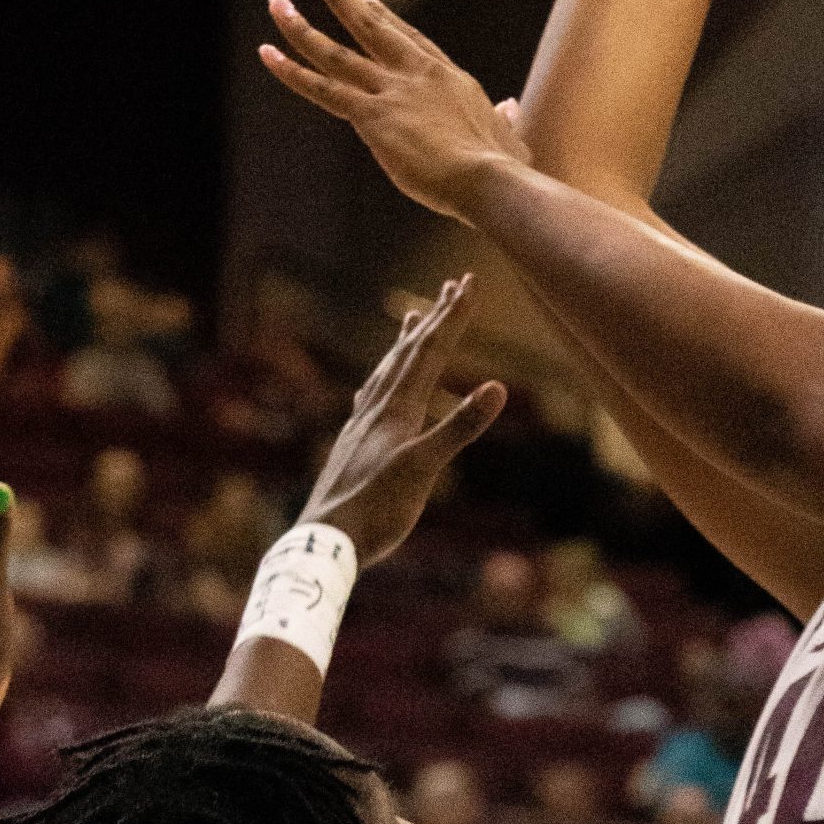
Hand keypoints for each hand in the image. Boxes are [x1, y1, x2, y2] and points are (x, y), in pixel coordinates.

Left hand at [262, 0, 528, 222]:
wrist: (489, 179)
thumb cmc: (503, 169)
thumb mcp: (509, 137)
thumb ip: (505, 118)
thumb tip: (511, 106)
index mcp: (448, 78)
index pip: (406, 39)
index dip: (379, 15)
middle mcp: (416, 74)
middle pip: (369, 25)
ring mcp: (392, 91)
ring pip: (336, 53)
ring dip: (302, 26)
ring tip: (276, 2)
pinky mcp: (372, 116)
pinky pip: (322, 89)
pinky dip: (292, 71)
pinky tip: (268, 52)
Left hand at [297, 274, 505, 566]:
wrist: (325, 541)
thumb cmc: (377, 510)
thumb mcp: (425, 468)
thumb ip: (460, 426)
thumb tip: (498, 388)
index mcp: (398, 409)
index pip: (431, 352)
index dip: (452, 316)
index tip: (468, 282)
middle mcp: (378, 408)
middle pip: (409, 352)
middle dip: (435, 317)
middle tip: (453, 283)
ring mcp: (363, 425)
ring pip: (387, 371)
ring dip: (405, 342)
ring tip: (413, 318)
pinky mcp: (354, 445)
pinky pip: (371, 397)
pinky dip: (382, 379)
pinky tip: (377, 387)